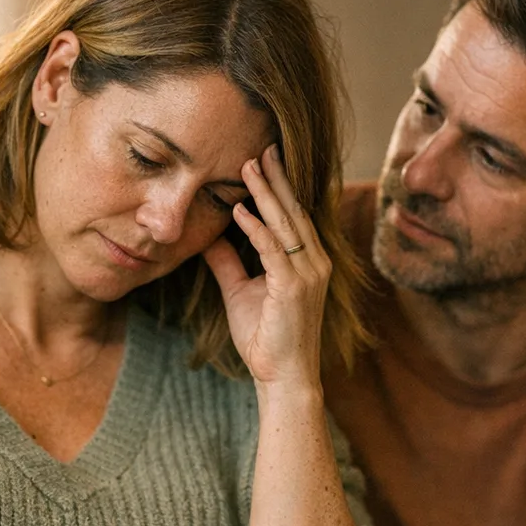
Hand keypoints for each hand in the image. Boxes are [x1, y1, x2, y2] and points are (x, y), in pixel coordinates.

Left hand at [202, 144, 330, 387]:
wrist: (283, 377)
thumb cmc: (265, 338)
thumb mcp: (240, 292)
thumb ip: (227, 262)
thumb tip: (210, 235)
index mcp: (307, 263)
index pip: (293, 217)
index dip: (278, 188)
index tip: (263, 160)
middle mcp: (314, 264)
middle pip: (293, 212)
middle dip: (276, 179)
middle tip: (262, 148)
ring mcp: (308, 275)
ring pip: (285, 224)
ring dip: (265, 194)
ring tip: (248, 166)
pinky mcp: (294, 288)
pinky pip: (273, 250)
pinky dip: (256, 228)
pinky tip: (238, 210)